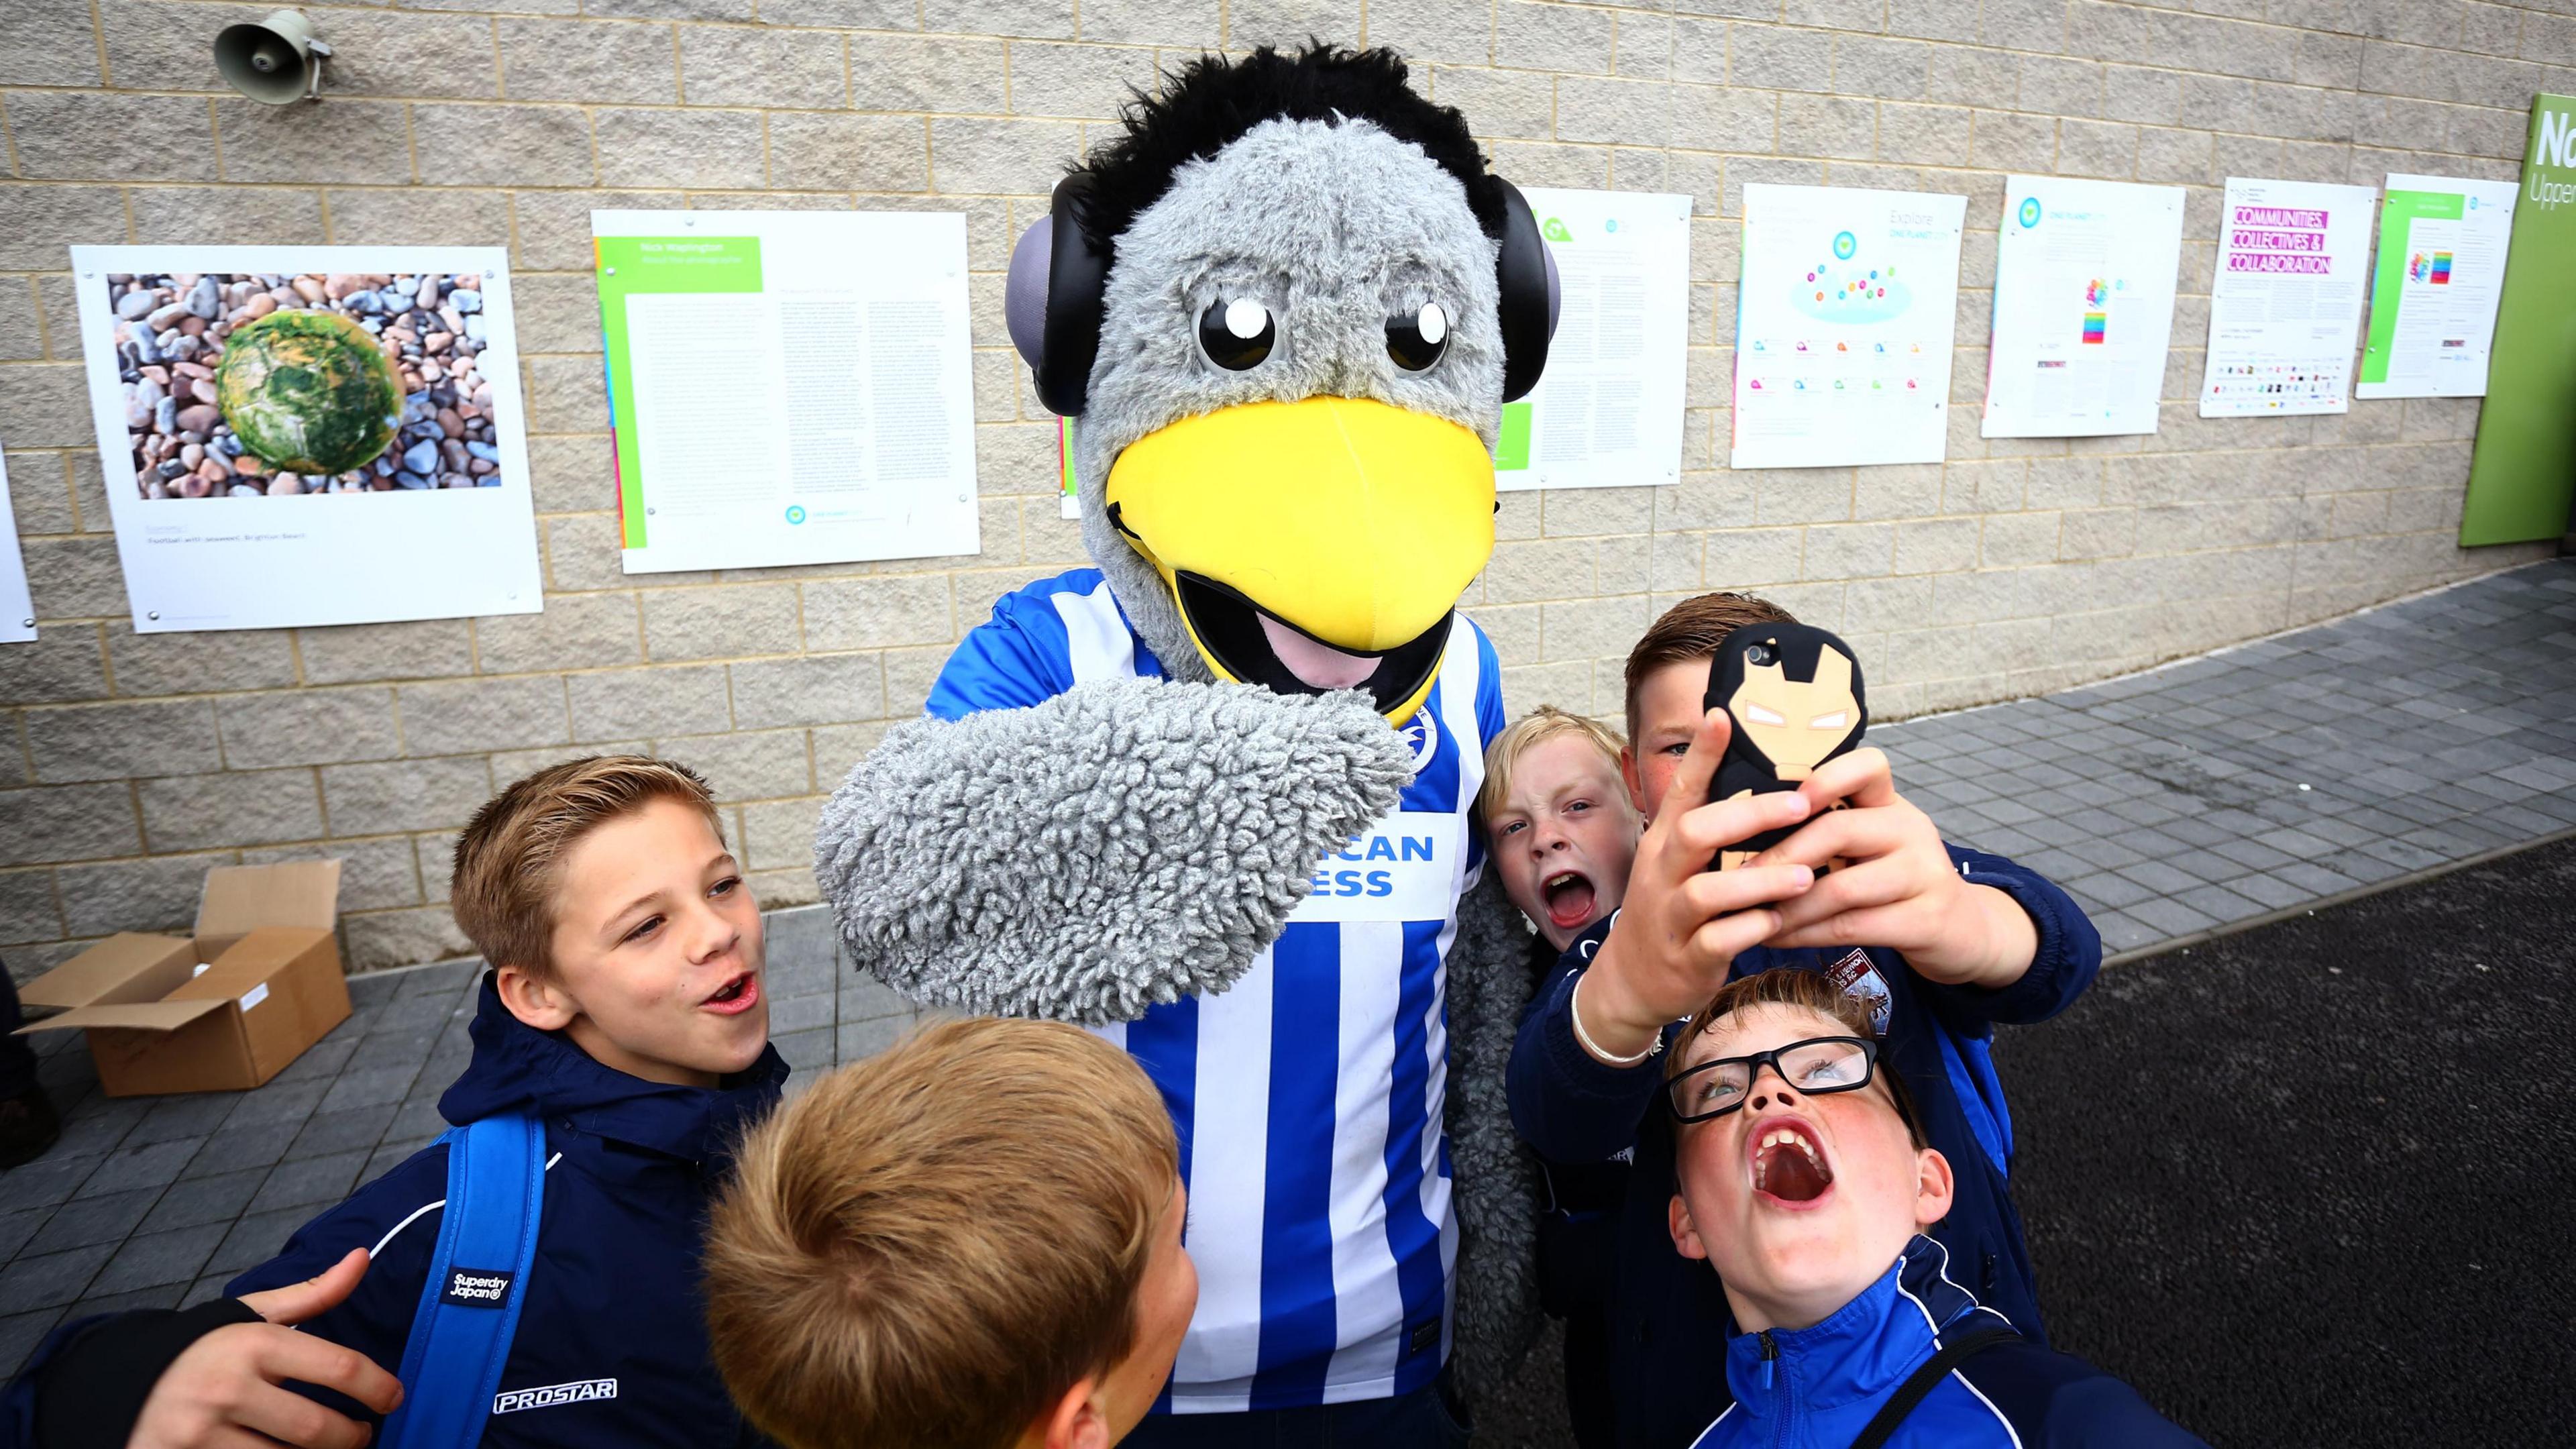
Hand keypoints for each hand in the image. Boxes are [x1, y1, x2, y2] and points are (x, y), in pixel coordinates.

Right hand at [129, 1249, 402, 1448]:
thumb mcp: (250, 1314)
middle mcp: (228, 1390)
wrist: (116, 1385)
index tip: (392, 1397)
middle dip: (351, 1437)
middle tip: (359, 1436)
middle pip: (317, 1429)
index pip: (340, 1368)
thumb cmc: (199, 1348)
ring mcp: (200, 1436)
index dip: (379, 1387)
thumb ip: (313, 1293)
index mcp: (252, 1345)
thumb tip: (361, 1258)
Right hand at [1576, 709, 1819, 1061]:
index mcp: (1663, 843)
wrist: (1631, 980)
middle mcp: (1662, 873)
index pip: (1681, 789)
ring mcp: (1670, 917)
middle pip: (1696, 832)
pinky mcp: (1686, 959)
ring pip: (1708, 892)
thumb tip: (1764, 783)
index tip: (1724, 713)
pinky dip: (1750, 930)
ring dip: (1760, 880)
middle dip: (1749, 816)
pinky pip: (1717, 941)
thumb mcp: (1676, 864)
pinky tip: (1779, 923)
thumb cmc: (1671, 911)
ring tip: (1806, 875)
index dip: (1702, 753)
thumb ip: (1710, 829)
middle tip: (1800, 804)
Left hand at [1746, 748, 2037, 988]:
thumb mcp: (1869, 843)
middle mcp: (1911, 829)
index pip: (1868, 766)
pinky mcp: (1926, 920)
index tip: (1782, 801)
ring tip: (1751, 916)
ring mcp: (1924, 874)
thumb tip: (1741, 823)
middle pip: (1838, 829)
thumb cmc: (1893, 882)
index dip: (1825, 776)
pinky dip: (1807, 934)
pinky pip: (1853, 926)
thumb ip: (1825, 827)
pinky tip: (1777, 938)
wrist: (1961, 931)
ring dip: (1788, 906)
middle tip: (1738, 877)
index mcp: (1891, 803)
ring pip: (1842, 887)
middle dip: (1781, 855)